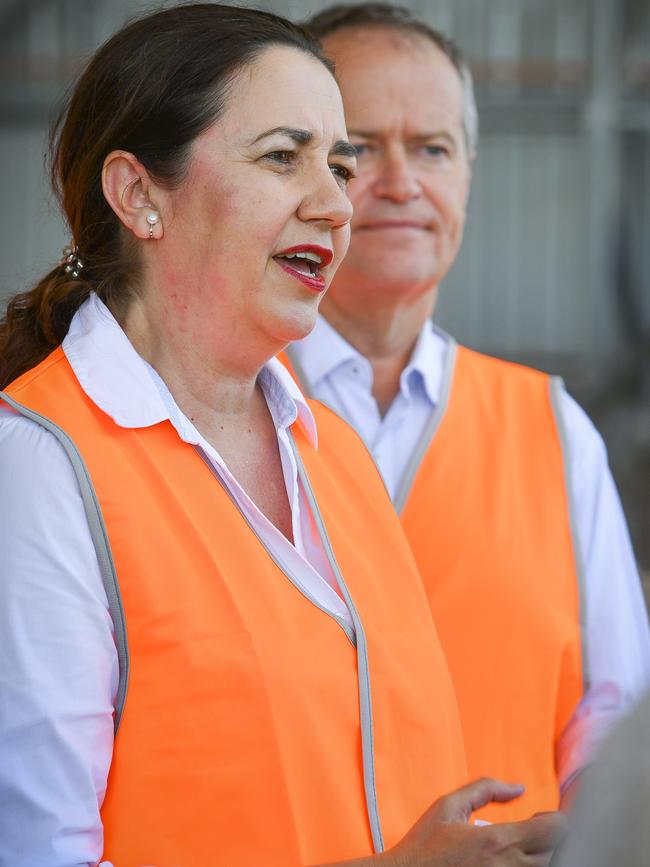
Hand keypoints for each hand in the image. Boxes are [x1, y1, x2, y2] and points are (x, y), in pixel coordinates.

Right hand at [382, 777, 567, 866]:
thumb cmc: (425, 846)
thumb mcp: (448, 805)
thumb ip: (485, 789)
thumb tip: (518, 788)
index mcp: (498, 841)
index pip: (556, 831)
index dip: (558, 820)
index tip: (543, 818)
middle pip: (558, 852)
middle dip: (552, 838)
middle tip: (536, 831)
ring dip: (543, 855)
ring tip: (525, 846)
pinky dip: (529, 866)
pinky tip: (514, 860)